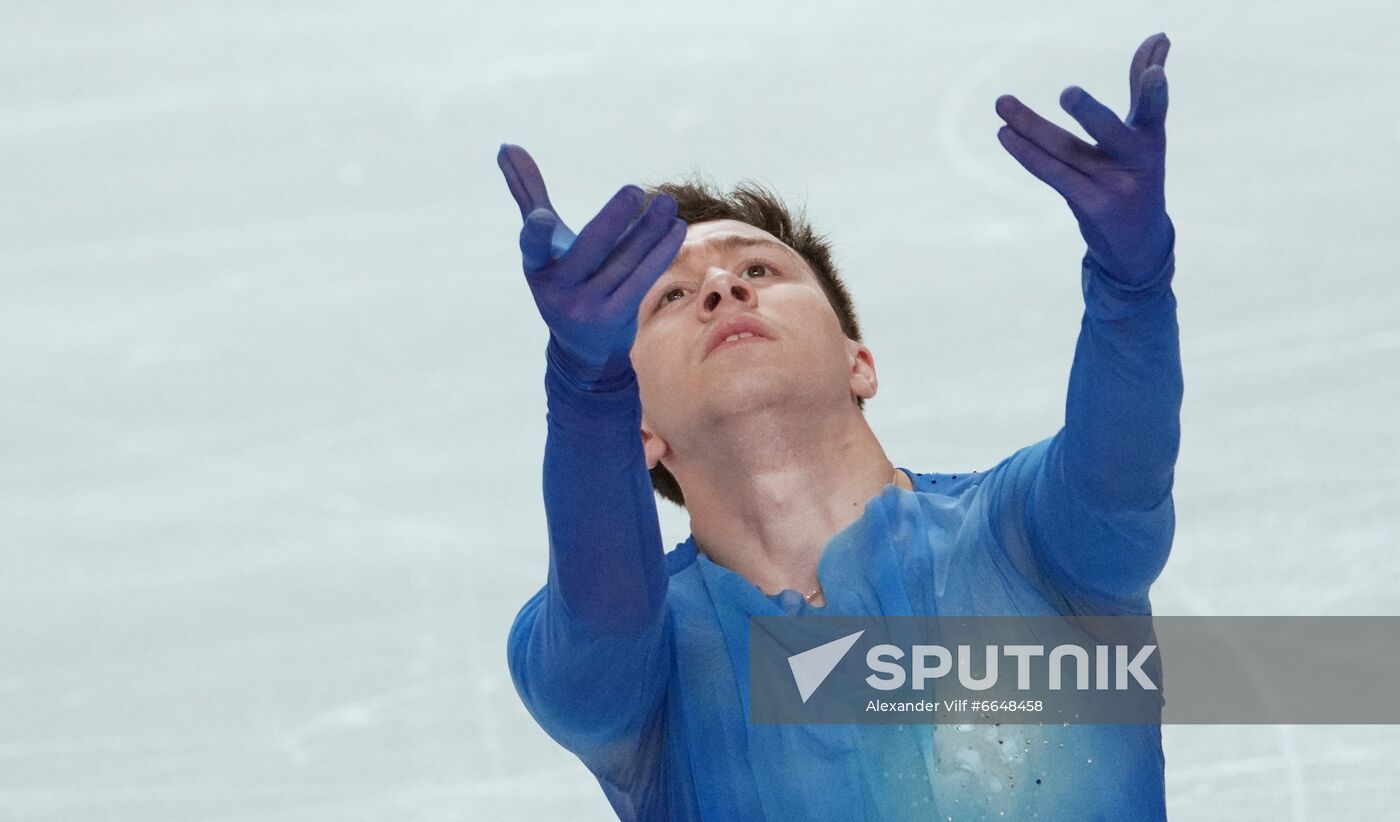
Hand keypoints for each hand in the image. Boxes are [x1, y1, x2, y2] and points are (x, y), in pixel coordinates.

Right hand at [498, 144, 686, 387]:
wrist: (583, 348)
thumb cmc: (563, 277)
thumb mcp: (543, 243)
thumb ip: (527, 194)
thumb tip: (506, 145)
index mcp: (537, 266)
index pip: (532, 248)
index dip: (535, 235)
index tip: (539, 218)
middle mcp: (558, 289)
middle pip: (588, 249)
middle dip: (612, 220)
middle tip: (634, 190)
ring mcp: (588, 306)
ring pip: (623, 262)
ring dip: (649, 231)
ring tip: (668, 204)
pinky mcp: (615, 317)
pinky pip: (641, 279)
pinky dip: (660, 253)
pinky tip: (675, 228)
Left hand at [995, 33, 1174, 286]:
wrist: (1137, 245)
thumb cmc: (1138, 176)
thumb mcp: (1146, 135)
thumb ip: (1144, 87)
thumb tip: (1160, 36)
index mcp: (1152, 139)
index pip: (1152, 109)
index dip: (1153, 91)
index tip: (1154, 71)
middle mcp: (1136, 162)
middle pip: (1110, 131)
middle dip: (1090, 114)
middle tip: (1066, 93)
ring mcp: (1112, 187)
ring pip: (1065, 151)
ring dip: (1030, 127)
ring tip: (1002, 103)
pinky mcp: (1090, 206)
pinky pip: (1052, 174)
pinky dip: (1027, 154)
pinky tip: (1005, 134)